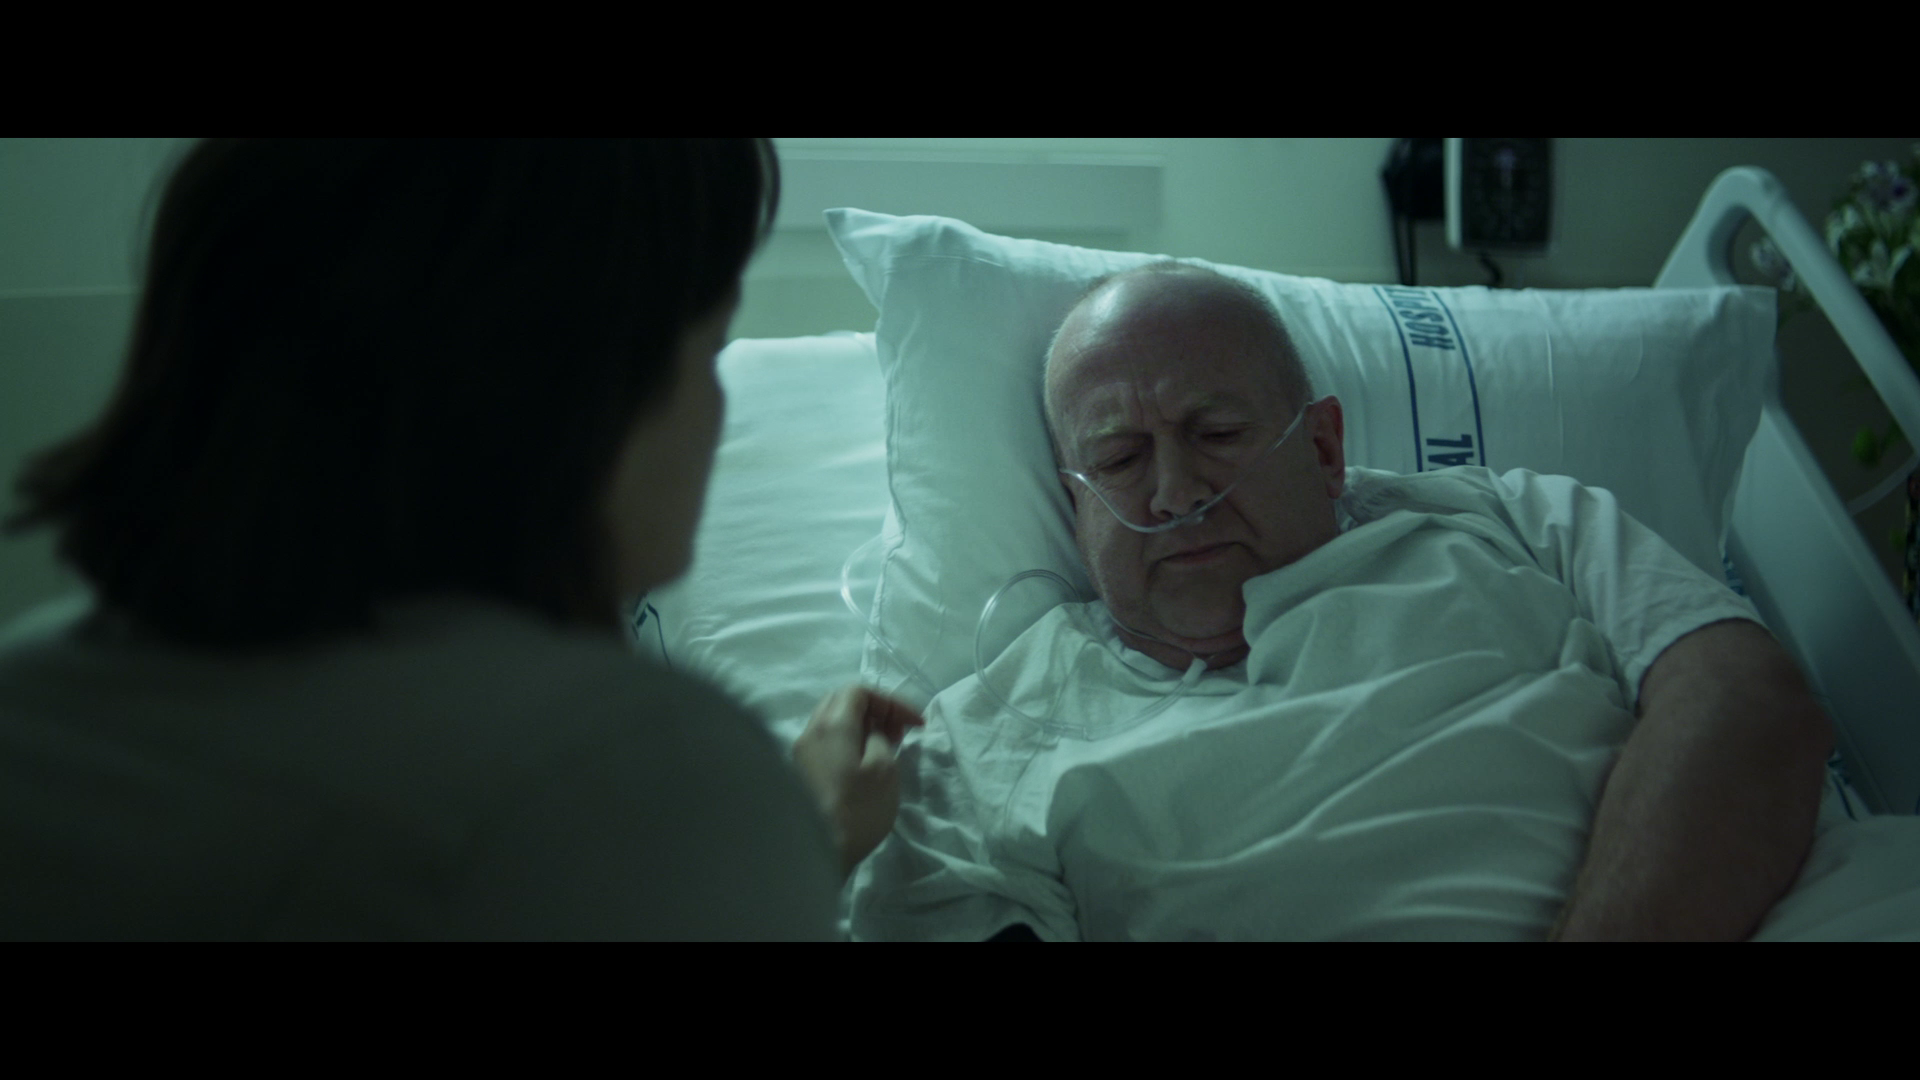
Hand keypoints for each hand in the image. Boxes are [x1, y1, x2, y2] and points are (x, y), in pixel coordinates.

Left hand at [791, 686, 925, 878]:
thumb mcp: (884, 769)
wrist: (816, 852)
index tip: (915, 725)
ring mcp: (801, 752)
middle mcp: (810, 730)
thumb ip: (881, 738)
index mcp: (832, 724)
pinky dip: (847, 742)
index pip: (860, 691)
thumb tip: (872, 733)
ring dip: (861, 727)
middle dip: (874, 710)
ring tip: (884, 747)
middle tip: (899, 732)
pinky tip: (862, 763)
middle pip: (842, 701)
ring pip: (831, 722)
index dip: (891, 702)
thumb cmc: (857, 809)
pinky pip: (825, 742)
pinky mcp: (799, 772)